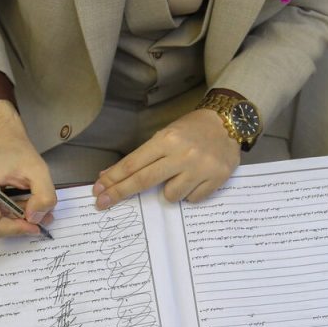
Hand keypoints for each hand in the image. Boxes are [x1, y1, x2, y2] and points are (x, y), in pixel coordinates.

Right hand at [0, 100, 55, 239]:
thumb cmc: (15, 148)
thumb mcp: (39, 170)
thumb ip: (44, 196)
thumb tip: (35, 219)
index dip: (15, 230)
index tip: (35, 225)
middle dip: (19, 223)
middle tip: (41, 215)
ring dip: (15, 217)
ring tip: (32, 204)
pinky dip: (8, 211)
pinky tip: (20, 201)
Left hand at [93, 108, 240, 208]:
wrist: (229, 123)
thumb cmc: (193, 129)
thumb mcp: (165, 135)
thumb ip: (142, 156)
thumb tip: (112, 174)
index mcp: (167, 140)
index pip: (133, 163)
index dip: (113, 179)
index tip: (98, 190)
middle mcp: (182, 154)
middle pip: (143, 181)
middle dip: (120, 193)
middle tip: (103, 203)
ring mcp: (200, 168)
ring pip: (170, 196)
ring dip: (168, 191)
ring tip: (179, 177)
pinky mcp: (216, 179)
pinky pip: (192, 199)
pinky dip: (189, 194)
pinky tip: (194, 180)